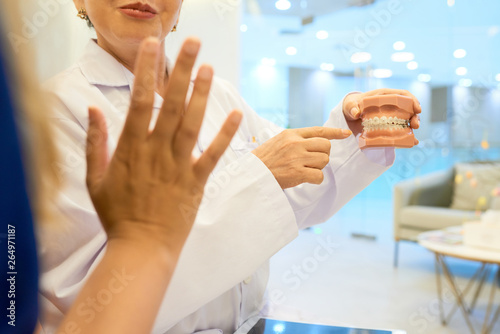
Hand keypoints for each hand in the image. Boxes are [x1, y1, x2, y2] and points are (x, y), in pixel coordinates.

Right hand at [85, 37, 241, 252]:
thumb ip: (95, 142)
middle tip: (193, 43)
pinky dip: (225, 135)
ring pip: (192, 123)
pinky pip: (213, 155)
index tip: (151, 45)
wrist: (142, 247)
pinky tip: (235, 115)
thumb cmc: (116, 214)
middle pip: (171, 104)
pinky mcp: (197, 181)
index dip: (145, 70)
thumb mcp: (94, 179)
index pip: (138, 101)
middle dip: (181, 70)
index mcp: (131, 148)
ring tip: (209, 67)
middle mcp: (156, 151)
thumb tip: (92, 109)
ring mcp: (178, 166)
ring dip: (202, 94)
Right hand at [252, 127, 351, 188]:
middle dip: (323, 155)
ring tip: (306, 170)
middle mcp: (295, 143)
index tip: (346, 134)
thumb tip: (315, 142)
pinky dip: (316, 179)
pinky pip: (319, 176)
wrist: (251, 174)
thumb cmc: (264, 160)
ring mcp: (297, 158)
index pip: (318, 130)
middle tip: (312, 161)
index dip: (335, 133)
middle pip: (326, 146)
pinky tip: (306, 179)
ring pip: (324, 160)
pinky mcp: (297, 173)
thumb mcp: (277, 141)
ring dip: (319, 167)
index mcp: (291, 134)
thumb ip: (295, 140)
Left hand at [343, 89, 421, 137]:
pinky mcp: (389, 127)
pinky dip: (408, 136)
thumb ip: (351, 107)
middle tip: (415, 125)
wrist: (348, 117)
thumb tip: (356, 113)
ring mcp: (391, 117)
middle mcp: (391, 106)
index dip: (412, 100)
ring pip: (407, 119)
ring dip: (413, 125)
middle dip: (415, 116)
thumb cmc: (351, 107)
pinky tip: (413, 142)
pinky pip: (401, 131)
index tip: (417, 109)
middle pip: (409, 108)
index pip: (403, 95)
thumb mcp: (349, 105)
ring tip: (414, 131)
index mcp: (384, 96)